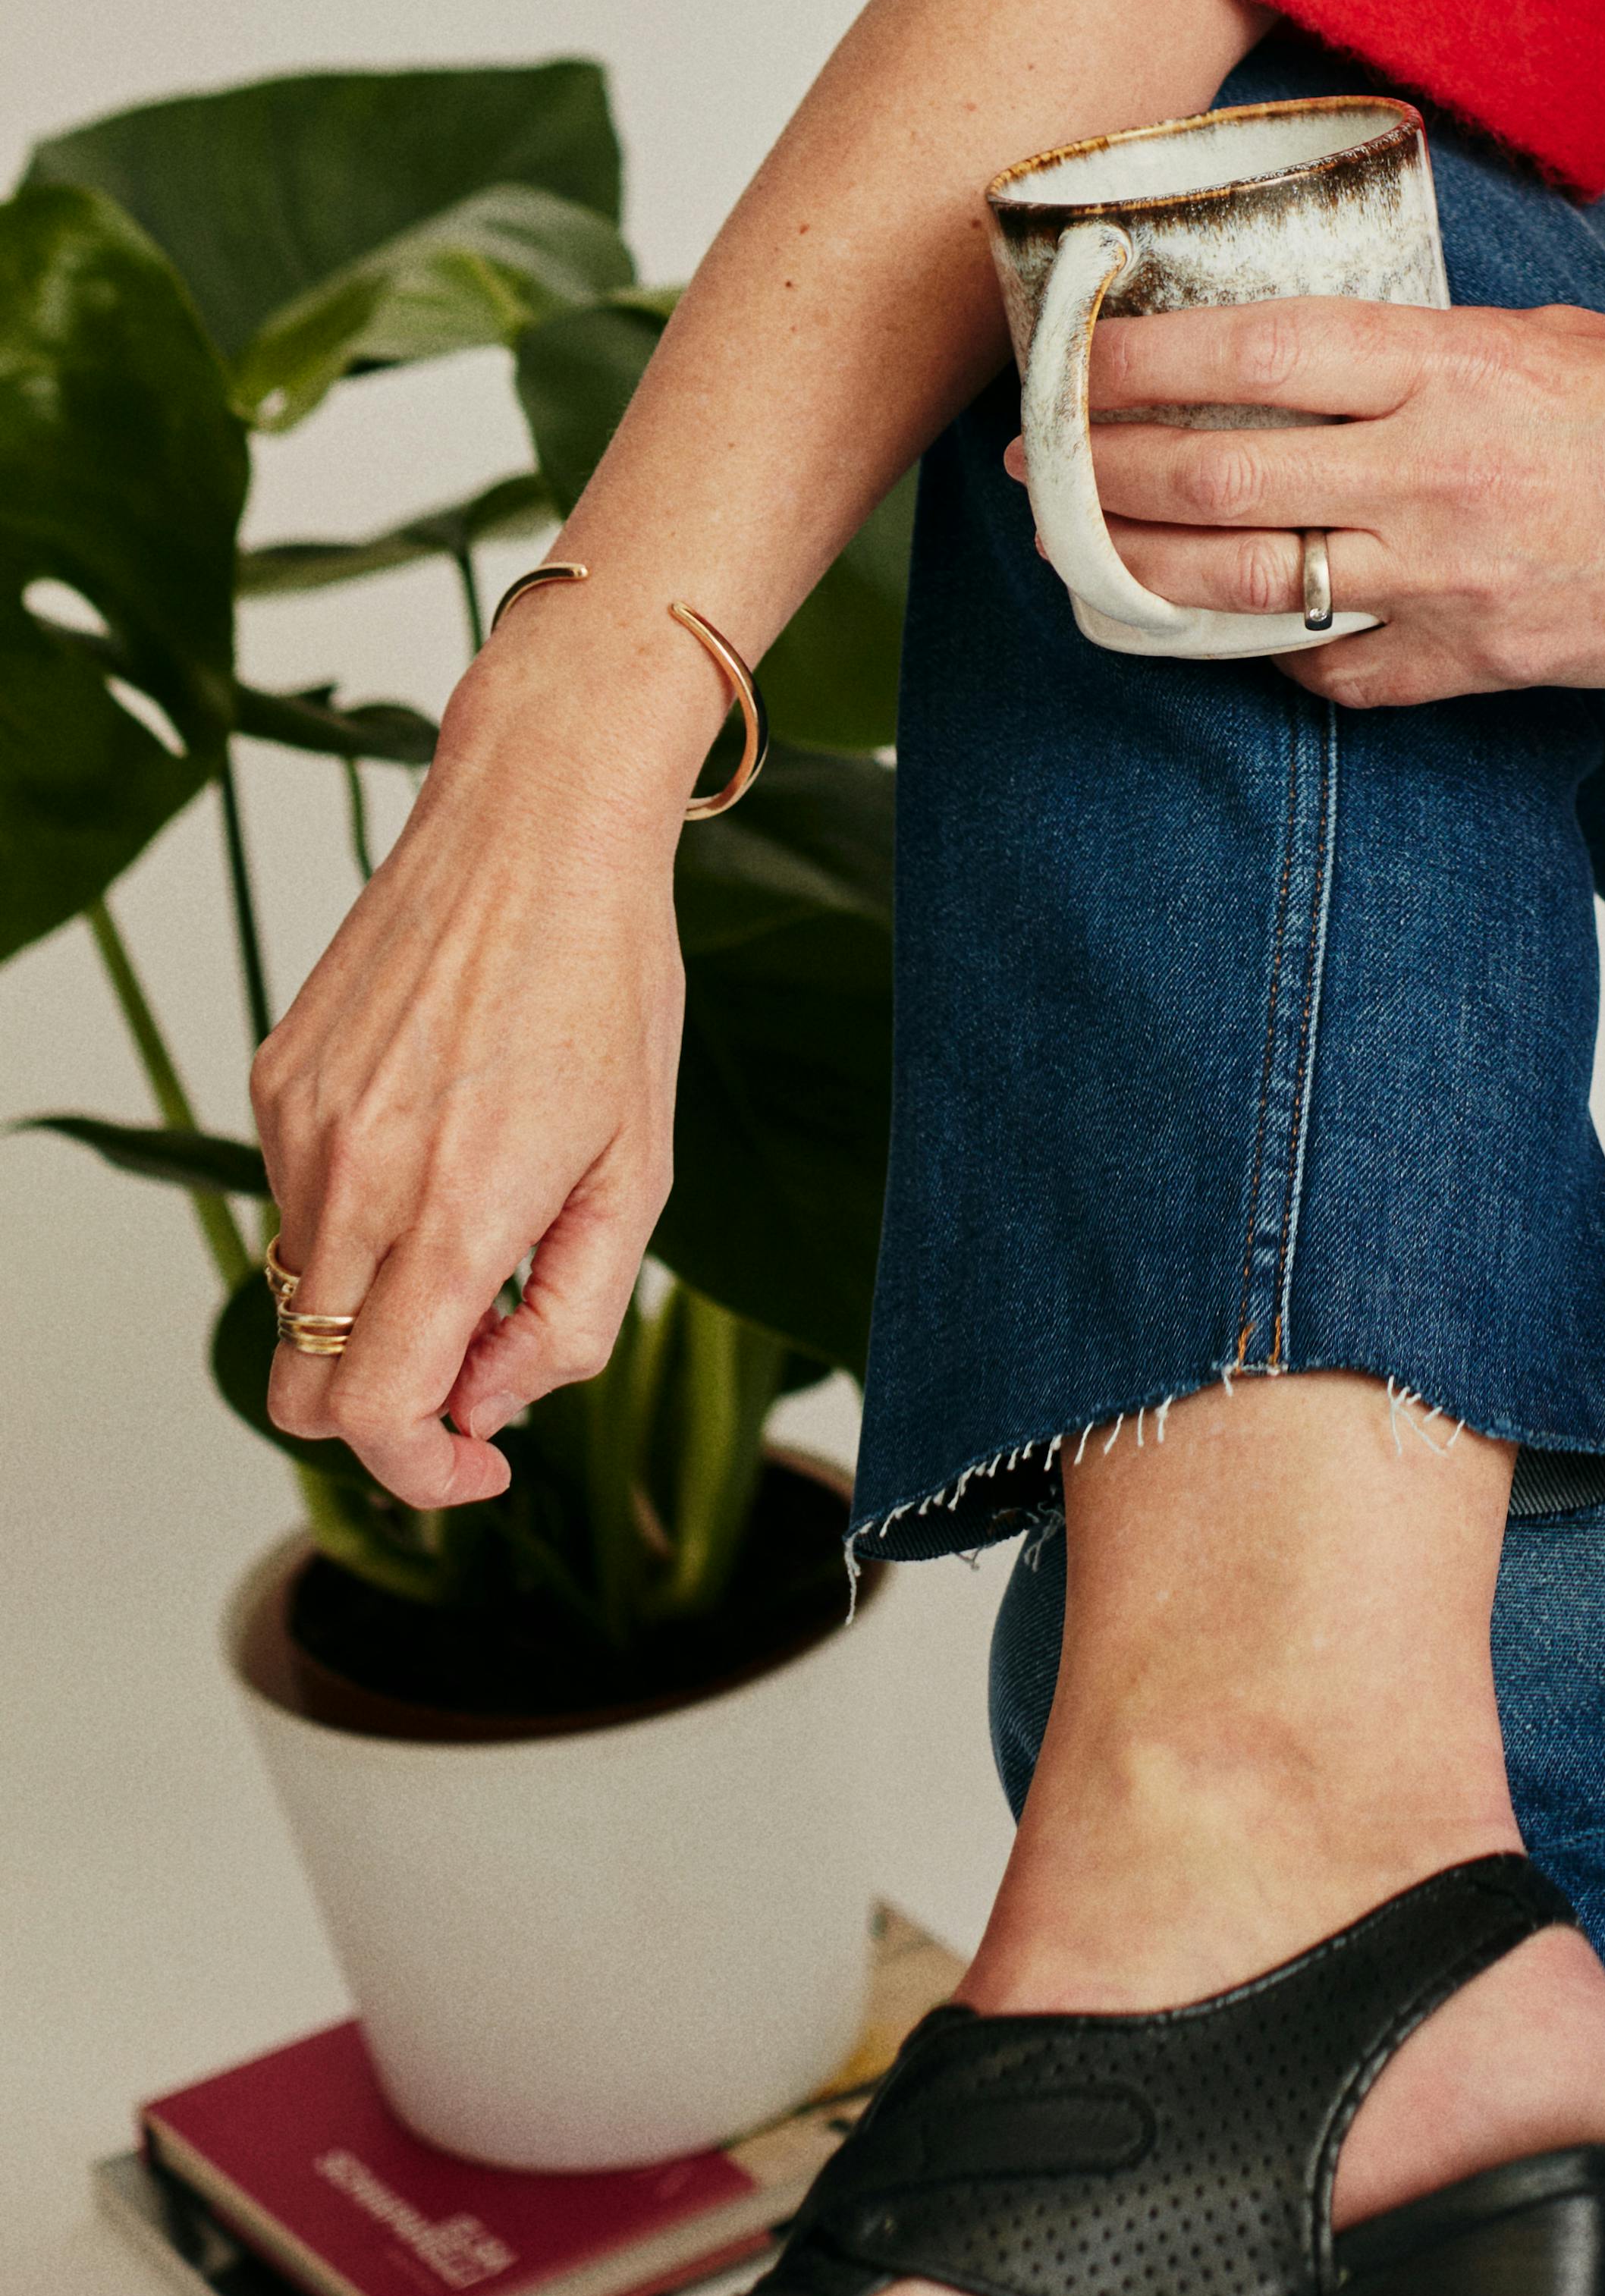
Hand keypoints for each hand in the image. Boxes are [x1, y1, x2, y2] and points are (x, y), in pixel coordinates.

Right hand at [246, 622, 706, 1505]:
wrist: (537, 821)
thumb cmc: (609, 981)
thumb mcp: (638, 1169)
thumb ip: (568, 1319)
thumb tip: (486, 1406)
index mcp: (453, 1212)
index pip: (377, 1420)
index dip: (424, 1475)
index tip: (477, 1461)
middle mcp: (354, 1177)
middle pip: (307, 1389)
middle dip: (385, 1414)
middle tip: (473, 1366)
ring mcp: (300, 1126)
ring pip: (300, 1294)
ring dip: (375, 1299)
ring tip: (474, 1204)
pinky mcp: (275, 1079)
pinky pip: (294, 1198)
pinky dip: (354, 1211)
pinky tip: (433, 1130)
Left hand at [1041, 294, 1604, 707]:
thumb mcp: (1557, 334)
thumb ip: (1435, 348)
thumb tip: (1330, 354)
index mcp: (1450, 364)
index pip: (1242, 351)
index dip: (1130, 358)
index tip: (1066, 357)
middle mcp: (1429, 471)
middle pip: (1207, 473)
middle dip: (1094, 471)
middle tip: (1038, 464)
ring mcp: (1447, 581)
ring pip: (1238, 582)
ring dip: (1137, 568)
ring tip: (1082, 552)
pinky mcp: (1474, 667)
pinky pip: (1330, 671)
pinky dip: (1268, 652)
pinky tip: (1230, 631)